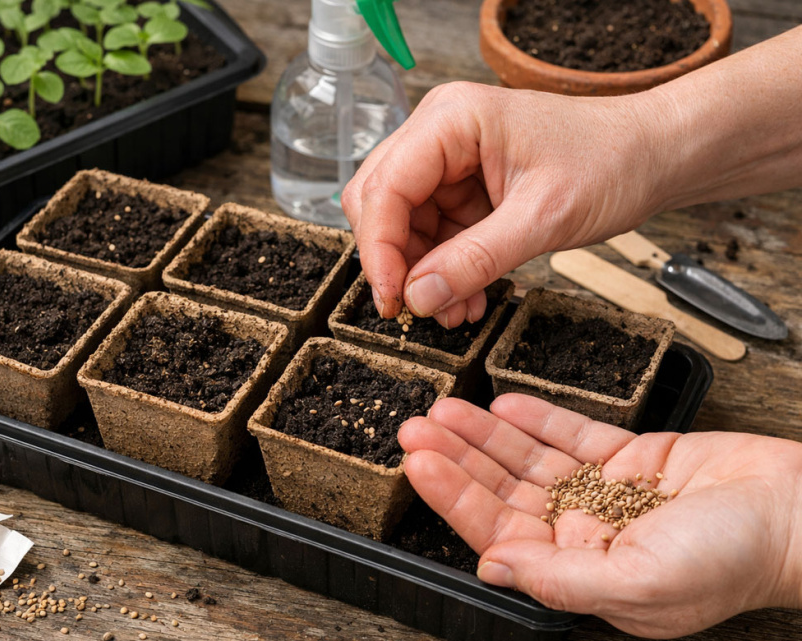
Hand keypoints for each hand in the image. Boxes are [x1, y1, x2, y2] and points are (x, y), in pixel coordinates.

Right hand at [340, 82, 675, 326]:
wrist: (653, 156)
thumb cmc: (611, 162)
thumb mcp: (543, 218)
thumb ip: (476, 259)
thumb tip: (418, 297)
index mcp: (451, 120)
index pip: (384, 188)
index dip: (379, 250)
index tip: (392, 300)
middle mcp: (439, 133)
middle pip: (379, 203)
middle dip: (395, 262)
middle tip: (415, 309)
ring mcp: (449, 160)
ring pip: (402, 224)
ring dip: (421, 273)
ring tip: (454, 311)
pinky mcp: (462, 186)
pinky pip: (433, 233)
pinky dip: (443, 269)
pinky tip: (467, 297)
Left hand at [398, 395, 801, 638]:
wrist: (801, 512)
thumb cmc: (734, 560)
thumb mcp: (639, 582)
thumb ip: (558, 578)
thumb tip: (491, 568)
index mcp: (580, 573)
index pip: (498, 531)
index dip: (455, 496)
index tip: (419, 463)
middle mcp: (584, 536)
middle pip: (504, 491)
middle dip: (459, 458)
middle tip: (414, 426)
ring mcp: (605, 495)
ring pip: (529, 459)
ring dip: (486, 433)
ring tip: (446, 406)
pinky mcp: (630, 459)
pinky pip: (572, 435)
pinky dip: (538, 417)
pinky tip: (503, 401)